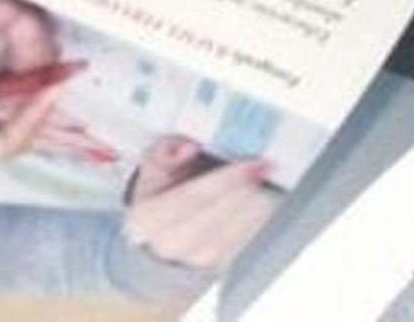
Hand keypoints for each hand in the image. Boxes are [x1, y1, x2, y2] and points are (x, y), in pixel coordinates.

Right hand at [0, 0, 63, 156]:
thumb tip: (0, 146)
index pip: (9, 138)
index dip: (33, 121)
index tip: (48, 90)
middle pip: (36, 99)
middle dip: (41, 71)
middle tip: (32, 45)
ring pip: (40, 59)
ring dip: (24, 32)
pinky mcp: (2, 23)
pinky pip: (32, 27)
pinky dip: (17, 14)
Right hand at [121, 152, 278, 270]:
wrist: (159, 238)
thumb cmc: (159, 194)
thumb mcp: (153, 166)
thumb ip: (166, 150)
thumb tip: (188, 147)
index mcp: (147, 218)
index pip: (190, 198)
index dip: (224, 180)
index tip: (250, 163)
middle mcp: (168, 245)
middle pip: (214, 217)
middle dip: (243, 190)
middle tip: (264, 166)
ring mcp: (192, 260)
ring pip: (231, 234)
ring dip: (254, 205)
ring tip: (266, 180)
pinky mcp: (215, 266)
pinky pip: (240, 244)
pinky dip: (256, 220)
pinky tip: (264, 199)